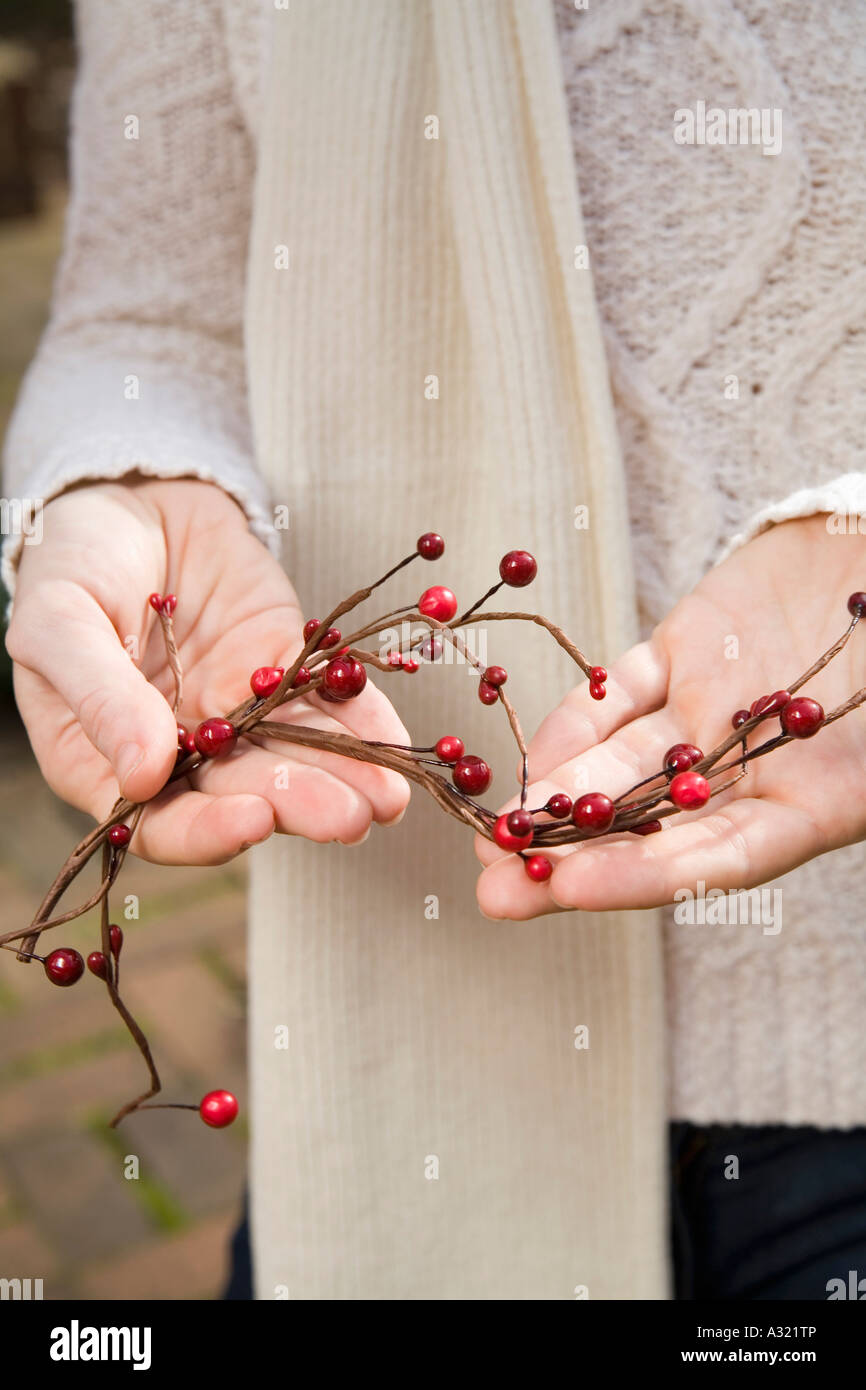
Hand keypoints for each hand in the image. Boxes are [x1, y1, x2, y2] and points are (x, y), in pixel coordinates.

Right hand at [8, 477, 409, 863]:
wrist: (130, 496)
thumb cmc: (71, 563)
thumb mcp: (58, 621)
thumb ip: (98, 695)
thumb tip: (143, 775)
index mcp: (110, 762)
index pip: (162, 821)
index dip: (206, 831)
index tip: (252, 821)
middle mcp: (183, 753)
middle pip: (244, 795)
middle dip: (298, 806)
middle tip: (349, 817)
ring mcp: (239, 712)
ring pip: (296, 756)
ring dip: (344, 778)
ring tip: (387, 796)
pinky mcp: (285, 667)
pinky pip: (328, 701)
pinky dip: (364, 721)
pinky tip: (395, 742)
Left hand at [476, 516, 865, 917]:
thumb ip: (853, 759)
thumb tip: (818, 780)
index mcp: (821, 799)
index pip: (723, 857)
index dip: (646, 876)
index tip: (570, 889)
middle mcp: (754, 765)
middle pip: (654, 828)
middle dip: (573, 859)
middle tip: (497, 890)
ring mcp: (711, 707)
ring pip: (624, 765)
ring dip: (558, 799)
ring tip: (492, 832)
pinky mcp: (683, 650)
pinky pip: (620, 694)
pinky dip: (576, 722)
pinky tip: (533, 754)